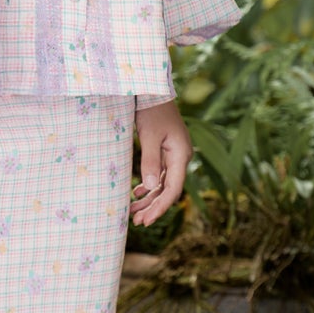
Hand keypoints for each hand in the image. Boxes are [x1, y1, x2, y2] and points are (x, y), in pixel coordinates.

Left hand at [131, 98, 191, 226]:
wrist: (153, 89)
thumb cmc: (151, 110)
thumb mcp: (149, 136)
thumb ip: (150, 161)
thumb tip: (151, 188)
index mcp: (180, 155)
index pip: (173, 189)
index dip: (160, 207)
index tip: (146, 220)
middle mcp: (180, 157)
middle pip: (168, 190)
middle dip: (153, 207)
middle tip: (137, 222)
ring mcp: (173, 154)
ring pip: (163, 184)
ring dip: (149, 198)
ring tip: (133, 212)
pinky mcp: (165, 151)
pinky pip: (159, 174)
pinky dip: (149, 185)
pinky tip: (137, 193)